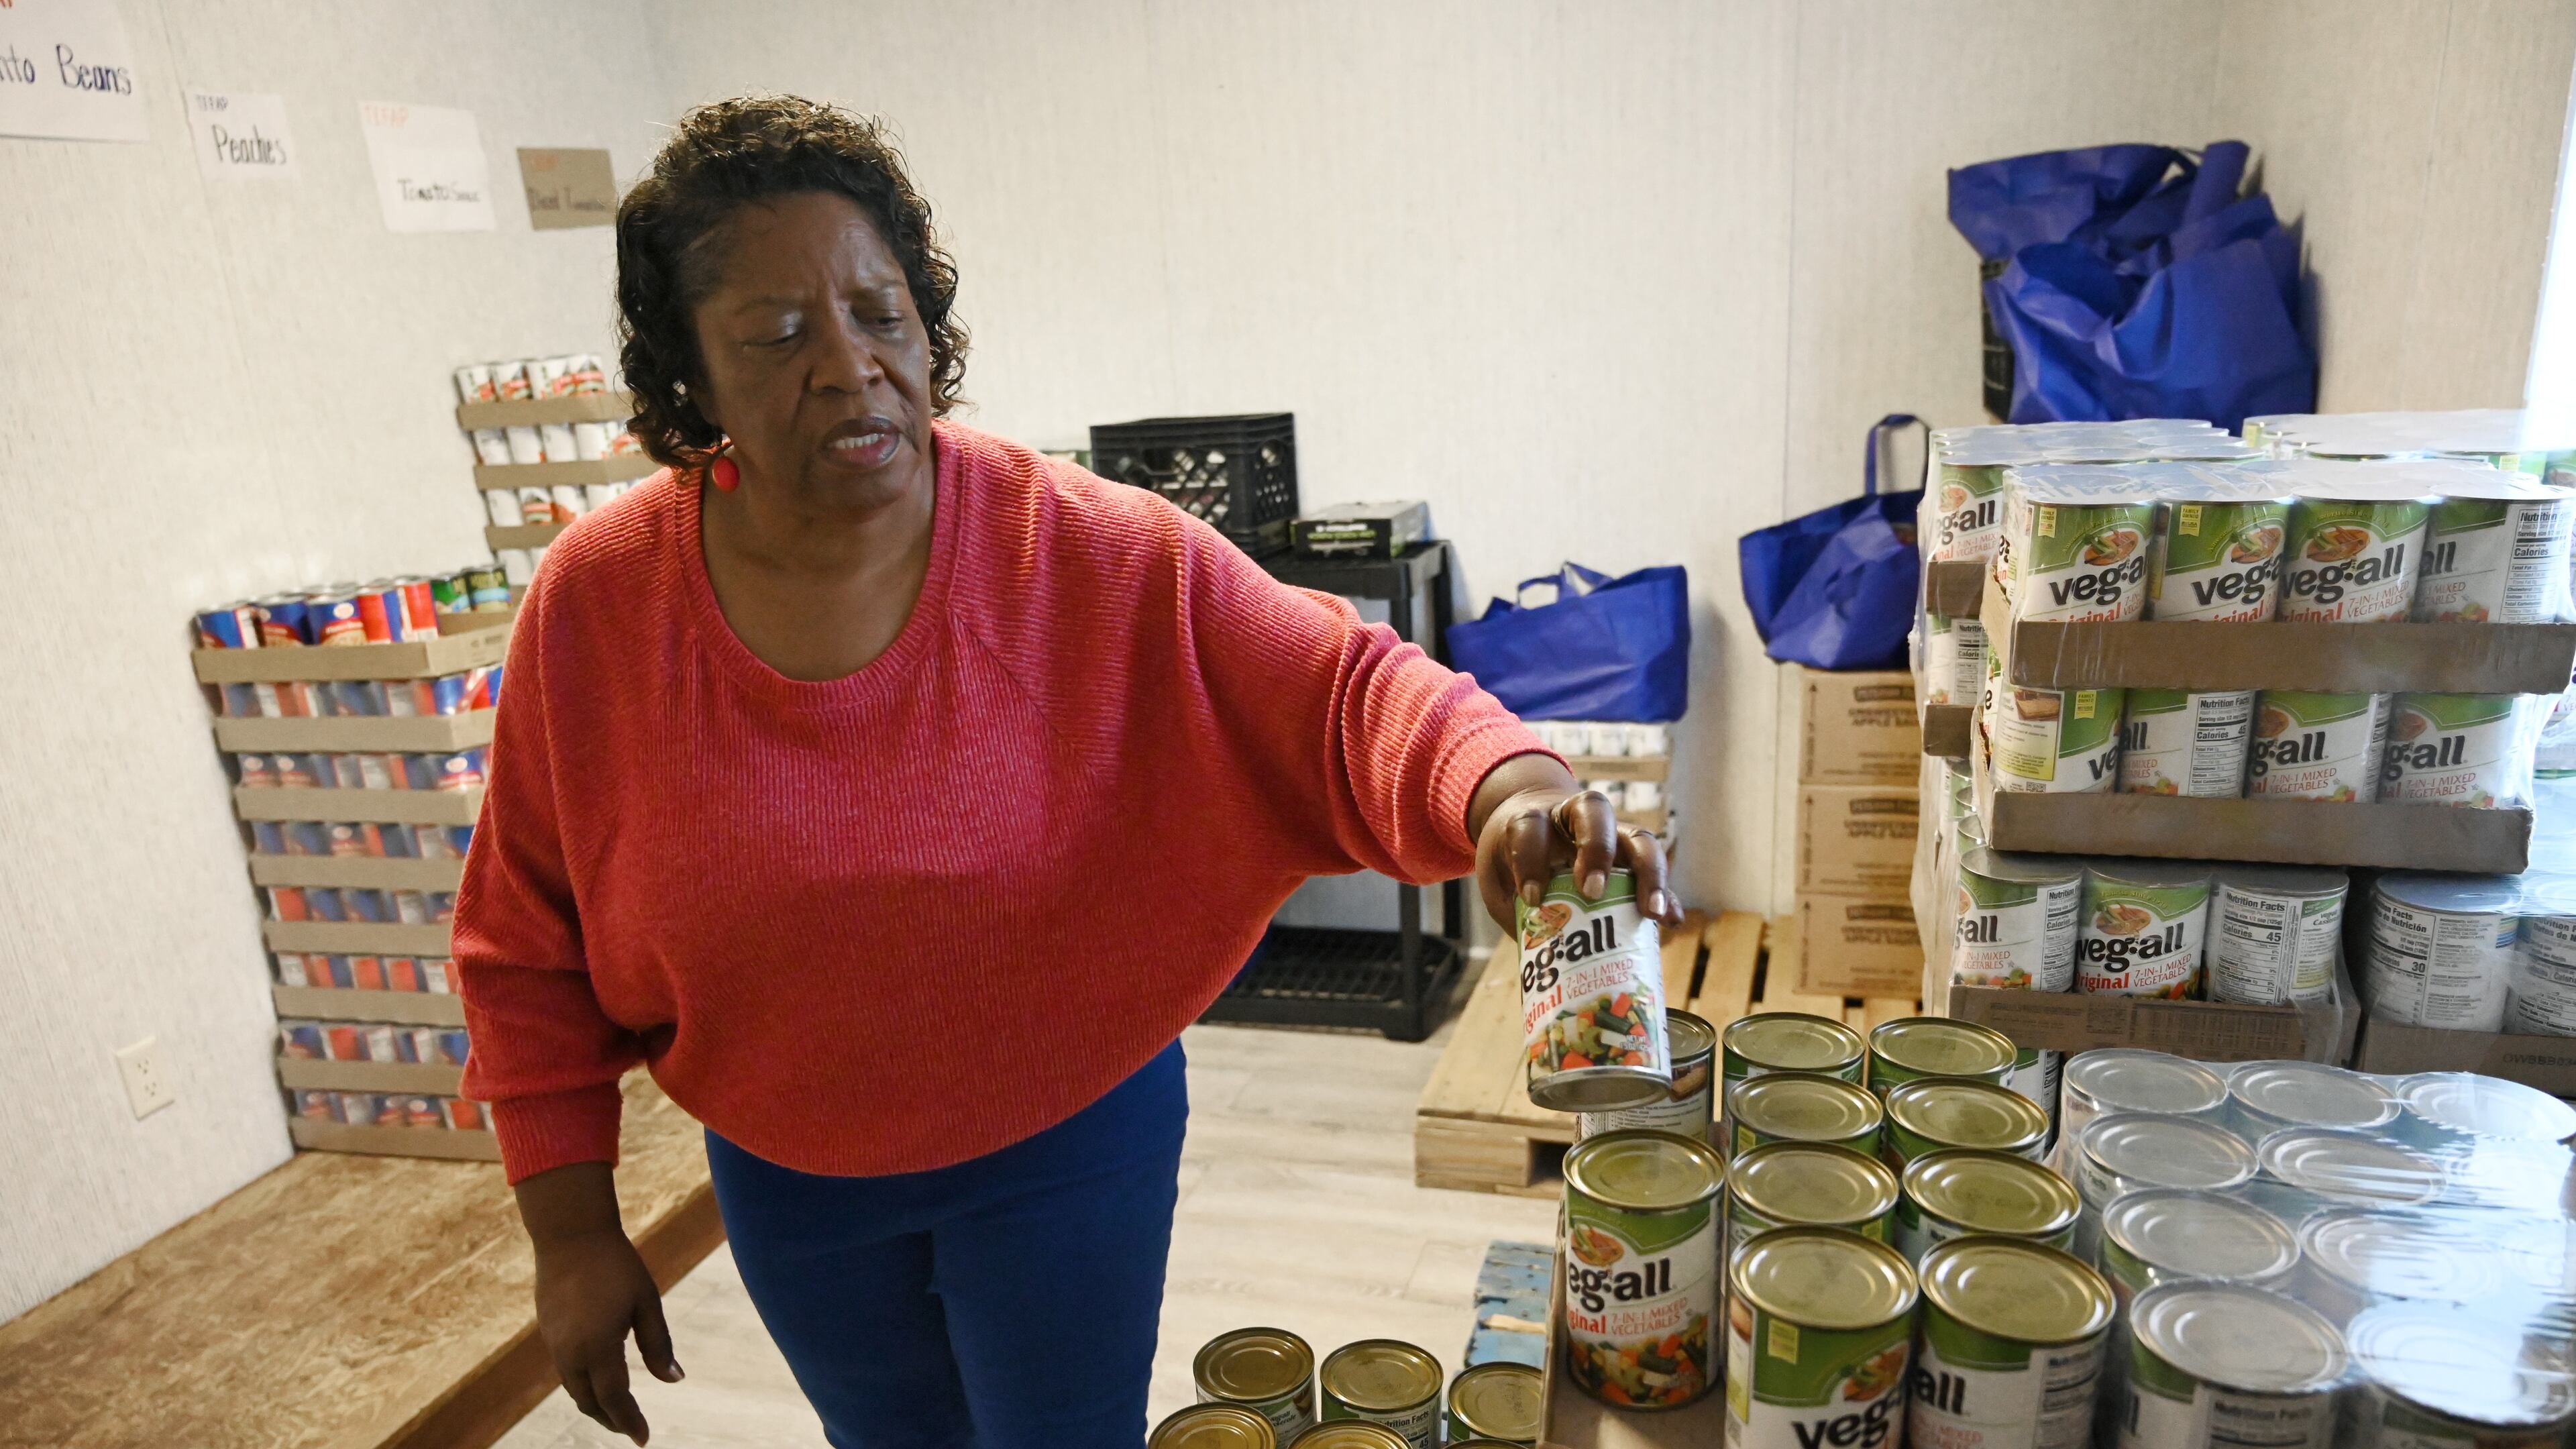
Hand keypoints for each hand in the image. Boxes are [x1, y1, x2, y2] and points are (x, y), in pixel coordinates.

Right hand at [517, 1163, 680, 1444]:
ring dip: (594, 1403)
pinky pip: (565, 1370)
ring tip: (617, 1409)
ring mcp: (554, 1342)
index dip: (629, 1421)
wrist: (570, 1234)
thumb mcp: (646, 1302)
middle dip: (610, 1418)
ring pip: (573, 1388)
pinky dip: (582, 1383)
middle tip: (632, 1428)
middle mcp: (570, 1351)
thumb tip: (674, 1380)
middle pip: (588, 1401)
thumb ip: (659, 1344)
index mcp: (598, 1346)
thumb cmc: (616, 1264)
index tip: (643, 1439)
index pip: (614, 1399)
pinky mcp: (547, 1331)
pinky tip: (598, 1378)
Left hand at [1471, 768, 1682, 932]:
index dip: (1530, 858)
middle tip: (1592, 892)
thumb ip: (1514, 910)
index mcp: (1534, 818)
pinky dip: (1666, 894)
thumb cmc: (1511, 859)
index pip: (1531, 826)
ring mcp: (1610, 832)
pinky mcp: (1631, 855)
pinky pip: (1653, 870)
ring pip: (1636, 836)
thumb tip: (1544, 965)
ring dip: (1647, 873)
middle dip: (1596, 850)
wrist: (1531, 825)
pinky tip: (1670, 919)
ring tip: (1651, 912)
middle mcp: (1575, 816)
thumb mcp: (1497, 879)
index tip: (1532, 897)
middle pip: (1594, 811)